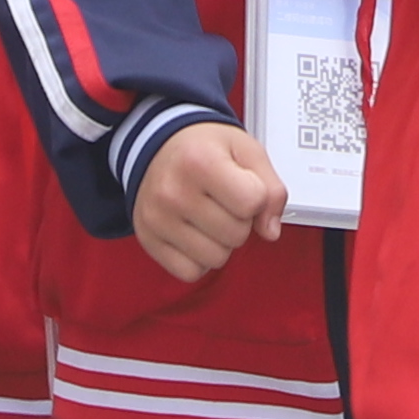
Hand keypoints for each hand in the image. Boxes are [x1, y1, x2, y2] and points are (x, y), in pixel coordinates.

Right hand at [132, 119, 291, 283]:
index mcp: (200, 161)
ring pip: (217, 258)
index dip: (256, 196)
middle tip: (222, 200)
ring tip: (208, 215)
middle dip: (240, 221)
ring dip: (221, 242)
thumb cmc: (204, 148)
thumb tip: (271, 231)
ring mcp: (157, 219)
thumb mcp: (246, 150)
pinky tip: (194, 233)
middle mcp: (173, 191)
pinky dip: (199, 259)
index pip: (252, 202)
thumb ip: (271, 188)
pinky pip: (191, 272)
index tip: (242, 183)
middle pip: (237, 235)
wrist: (156, 147)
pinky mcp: (148, 240)